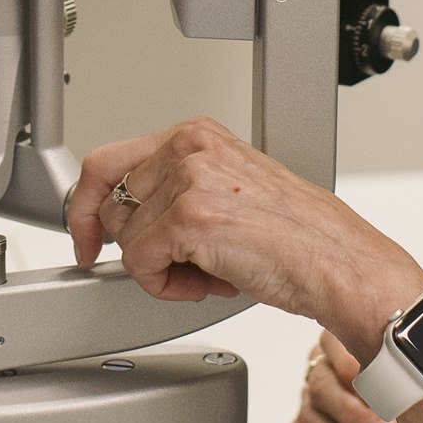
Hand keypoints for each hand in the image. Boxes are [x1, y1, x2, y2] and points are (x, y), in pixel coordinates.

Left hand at [66, 116, 422, 358]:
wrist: (339, 263)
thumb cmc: (297, 237)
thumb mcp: (227, 190)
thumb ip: (176, 188)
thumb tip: (124, 218)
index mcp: (197, 134)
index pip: (108, 162)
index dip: (86, 206)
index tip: (84, 238)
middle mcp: (189, 145)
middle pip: (110, 205)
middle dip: (138, 245)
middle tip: (183, 263)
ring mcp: (187, 177)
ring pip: (126, 240)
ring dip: (162, 269)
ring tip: (211, 269)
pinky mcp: (188, 216)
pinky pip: (141, 265)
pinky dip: (168, 287)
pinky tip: (210, 282)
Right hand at [283, 329, 404, 422]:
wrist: (388, 411)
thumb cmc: (396, 387)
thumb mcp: (398, 374)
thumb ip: (399, 374)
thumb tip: (414, 386)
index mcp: (340, 347)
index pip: (334, 345)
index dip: (349, 362)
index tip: (368, 378)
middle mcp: (320, 373)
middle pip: (323, 387)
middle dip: (356, 417)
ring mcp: (309, 404)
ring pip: (311, 420)